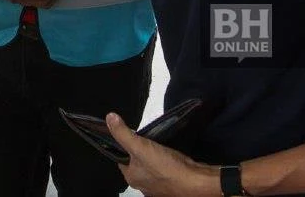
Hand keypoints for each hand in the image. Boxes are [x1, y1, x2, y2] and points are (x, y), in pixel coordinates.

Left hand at [106, 113, 220, 196]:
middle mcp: (143, 186)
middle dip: (140, 152)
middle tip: (147, 138)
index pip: (122, 159)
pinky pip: (165, 172)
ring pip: (151, 168)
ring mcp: (158, 188)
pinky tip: (170, 155)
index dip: (124, 146)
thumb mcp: (140, 146)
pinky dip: (166, 164)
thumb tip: (109, 117)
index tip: (130, 134)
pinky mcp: (172, 185)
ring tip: (158, 144)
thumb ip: (123, 133)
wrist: (195, 182)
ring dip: (153, 158)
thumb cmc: (164, 166)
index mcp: (132, 178)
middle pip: (137, 164)